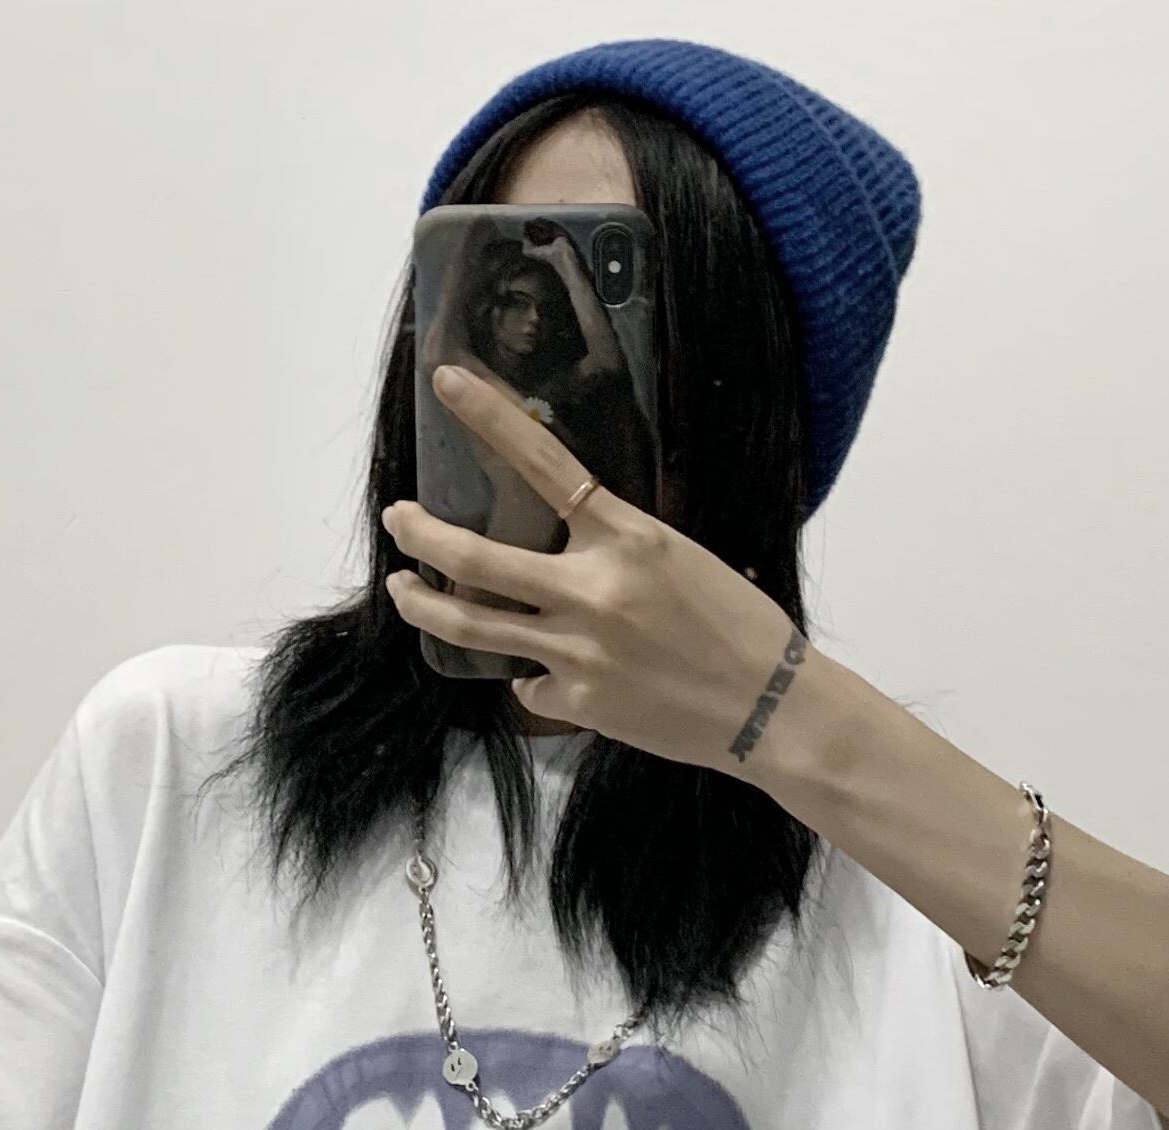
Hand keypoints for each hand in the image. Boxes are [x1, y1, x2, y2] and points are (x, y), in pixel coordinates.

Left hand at [381, 361, 806, 777]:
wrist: (770, 708)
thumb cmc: (741, 627)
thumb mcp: (683, 558)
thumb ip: (617, 543)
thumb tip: (568, 532)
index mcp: (627, 536)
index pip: (543, 463)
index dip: (488, 418)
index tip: (446, 382)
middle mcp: (591, 590)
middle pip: (473, 557)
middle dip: (420, 533)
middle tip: (398, 519)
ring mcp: (576, 650)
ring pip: (470, 625)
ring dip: (423, 604)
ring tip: (403, 589)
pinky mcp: (576, 702)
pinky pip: (526, 686)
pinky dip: (528, 679)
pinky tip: (546, 678)